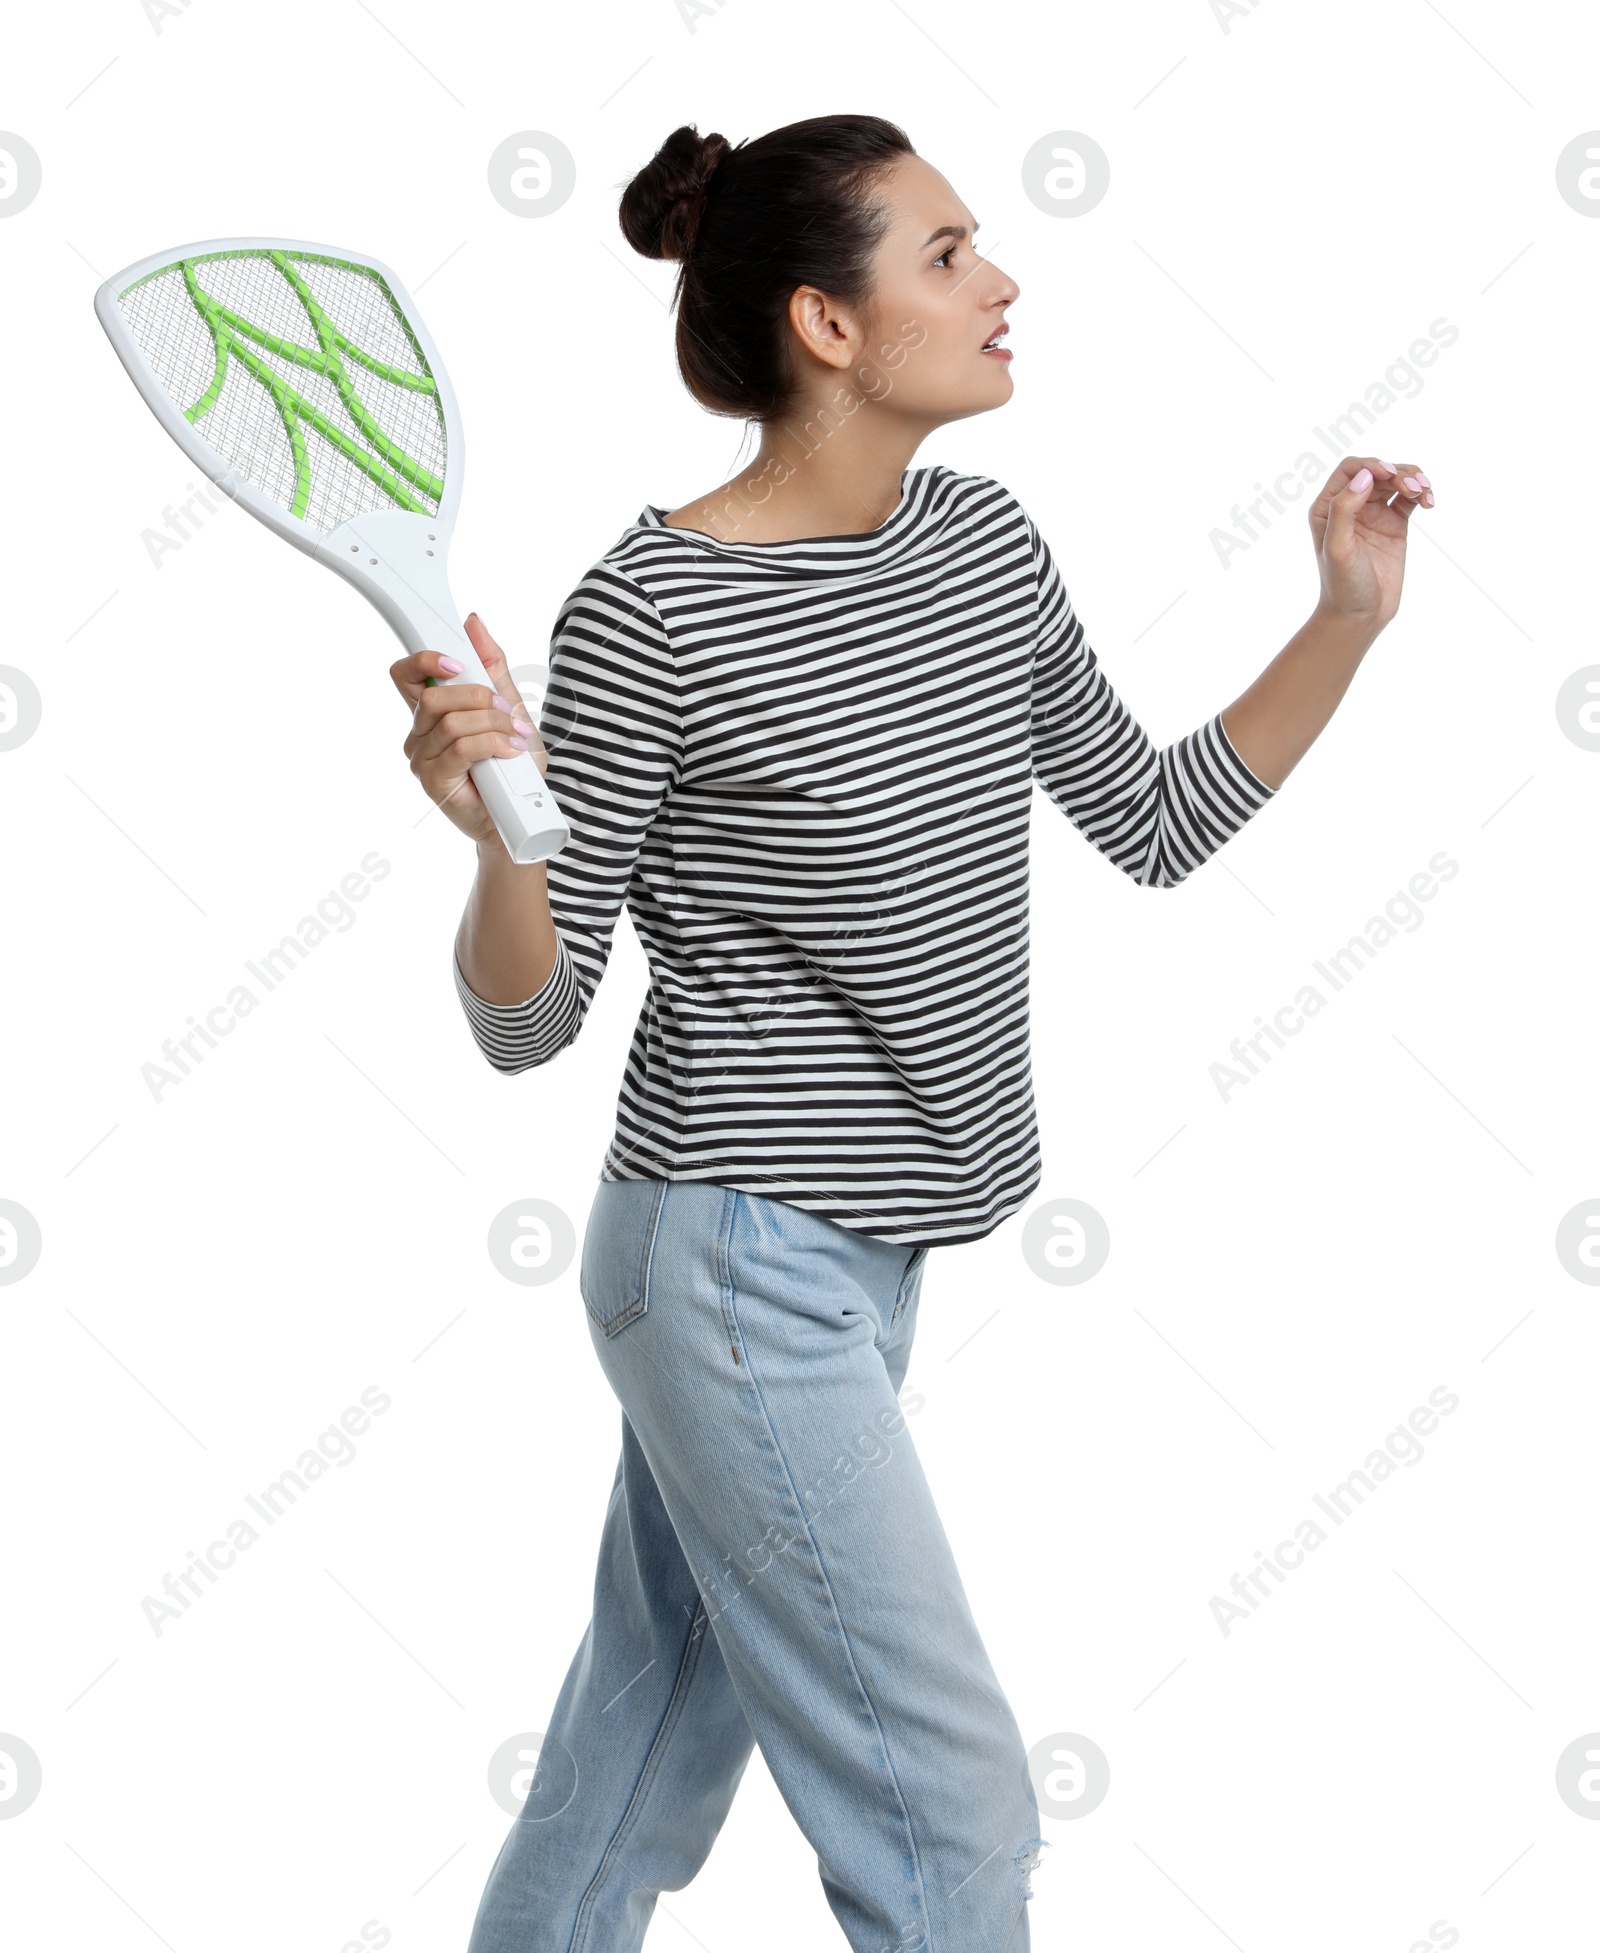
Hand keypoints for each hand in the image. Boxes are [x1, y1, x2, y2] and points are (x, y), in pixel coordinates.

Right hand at [390, 613, 547, 849]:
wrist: (520, 816)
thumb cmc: (510, 765)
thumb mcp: (508, 706)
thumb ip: (491, 666)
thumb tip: (473, 622)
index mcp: (430, 712)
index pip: (405, 674)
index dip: (424, 659)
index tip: (458, 661)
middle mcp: (419, 733)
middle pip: (433, 695)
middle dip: (476, 695)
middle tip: (504, 709)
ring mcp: (422, 759)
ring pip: (450, 722)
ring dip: (492, 723)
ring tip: (515, 737)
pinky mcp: (433, 781)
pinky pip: (461, 748)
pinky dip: (492, 743)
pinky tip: (509, 752)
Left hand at [1308, 455, 1433, 631]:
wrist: (1360, 615)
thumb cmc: (1343, 585)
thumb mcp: (1338, 547)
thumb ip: (1344, 509)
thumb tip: (1364, 475)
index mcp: (1328, 507)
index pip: (1350, 470)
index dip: (1371, 465)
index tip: (1389, 474)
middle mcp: (1350, 506)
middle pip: (1377, 472)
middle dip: (1398, 473)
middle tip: (1414, 488)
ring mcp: (1373, 514)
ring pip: (1395, 481)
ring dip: (1412, 479)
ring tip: (1424, 493)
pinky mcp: (1394, 524)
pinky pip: (1408, 499)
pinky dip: (1420, 495)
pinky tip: (1429, 502)